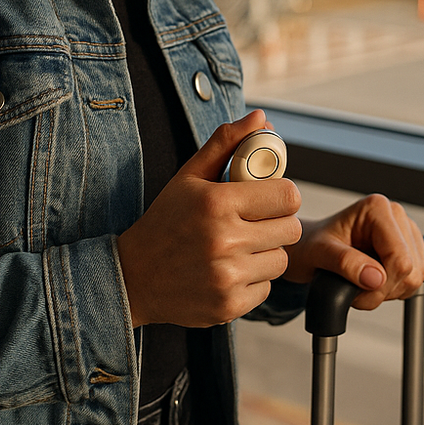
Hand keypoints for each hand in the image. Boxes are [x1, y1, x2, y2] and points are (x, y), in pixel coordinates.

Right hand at [118, 110, 302, 327]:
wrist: (133, 277)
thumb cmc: (165, 221)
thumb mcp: (189, 177)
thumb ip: (226, 144)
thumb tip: (261, 118)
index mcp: (216, 203)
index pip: (287, 196)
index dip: (283, 195)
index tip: (270, 197)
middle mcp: (224, 240)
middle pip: (290, 229)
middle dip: (277, 222)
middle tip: (256, 221)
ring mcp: (227, 277)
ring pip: (281, 259)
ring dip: (267, 252)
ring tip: (241, 246)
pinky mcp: (229, 305)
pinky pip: (267, 288)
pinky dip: (254, 280)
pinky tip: (230, 270)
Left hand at [284, 194, 423, 310]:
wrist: (310, 247)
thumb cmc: (312, 245)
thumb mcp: (319, 253)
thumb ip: (345, 263)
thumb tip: (376, 278)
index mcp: (376, 208)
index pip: (400, 259)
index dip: (382, 285)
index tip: (357, 292)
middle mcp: (395, 215)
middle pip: (411, 270)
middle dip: (383, 290)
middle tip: (355, 288)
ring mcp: (406, 230)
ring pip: (417, 277)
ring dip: (389, 291)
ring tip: (362, 282)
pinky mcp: (410, 247)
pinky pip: (417, 278)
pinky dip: (396, 288)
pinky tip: (374, 280)